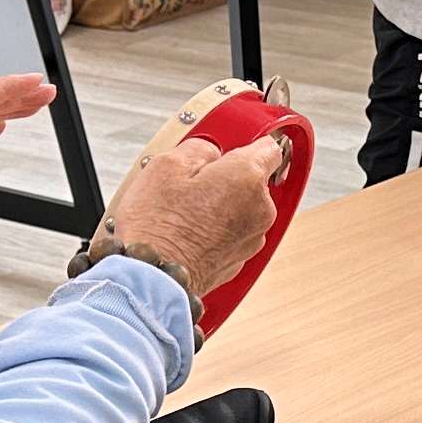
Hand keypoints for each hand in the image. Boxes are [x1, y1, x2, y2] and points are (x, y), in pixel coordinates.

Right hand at [104, 129, 291, 304]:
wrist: (152, 278)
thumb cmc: (158, 227)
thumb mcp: (166, 165)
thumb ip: (199, 147)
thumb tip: (210, 151)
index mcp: (247, 178)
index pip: (269, 148)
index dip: (249, 144)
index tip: (237, 146)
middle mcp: (259, 210)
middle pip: (251, 182)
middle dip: (225, 179)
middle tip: (190, 185)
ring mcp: (251, 239)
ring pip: (240, 210)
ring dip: (219, 207)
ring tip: (183, 213)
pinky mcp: (238, 262)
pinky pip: (230, 235)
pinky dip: (214, 232)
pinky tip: (187, 233)